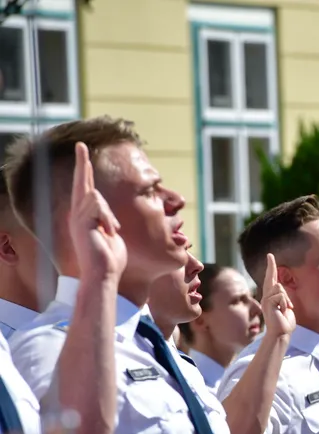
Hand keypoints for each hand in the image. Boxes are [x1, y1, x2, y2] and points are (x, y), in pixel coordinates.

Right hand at [69, 142, 126, 280]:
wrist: (104, 274)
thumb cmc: (110, 259)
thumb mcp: (111, 235)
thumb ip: (108, 222)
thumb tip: (111, 219)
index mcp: (85, 217)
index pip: (85, 189)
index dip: (84, 171)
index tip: (83, 154)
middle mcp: (77, 215)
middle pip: (81, 183)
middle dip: (81, 163)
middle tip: (80, 145)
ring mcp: (77, 218)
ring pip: (95, 196)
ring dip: (108, 214)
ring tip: (112, 231)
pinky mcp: (81, 222)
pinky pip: (97, 206)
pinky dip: (107, 217)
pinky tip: (110, 231)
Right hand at [261, 253, 294, 338]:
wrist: (282, 333)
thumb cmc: (285, 322)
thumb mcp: (286, 306)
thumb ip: (283, 297)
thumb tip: (278, 286)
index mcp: (271, 297)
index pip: (271, 280)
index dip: (270, 268)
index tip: (270, 257)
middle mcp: (266, 296)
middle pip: (270, 278)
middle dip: (270, 266)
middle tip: (270, 255)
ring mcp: (266, 299)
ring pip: (279, 288)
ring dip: (286, 299)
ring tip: (285, 309)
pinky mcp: (268, 302)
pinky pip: (280, 295)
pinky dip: (285, 303)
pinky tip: (282, 311)